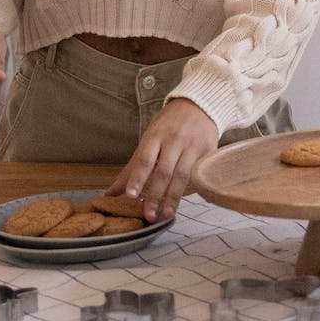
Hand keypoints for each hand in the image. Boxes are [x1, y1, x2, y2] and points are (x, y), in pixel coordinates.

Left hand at [109, 98, 218, 222]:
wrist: (200, 105)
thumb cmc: (169, 124)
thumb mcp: (149, 138)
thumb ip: (132, 167)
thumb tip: (110, 193)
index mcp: (156, 135)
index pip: (145, 159)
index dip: (137, 178)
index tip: (130, 195)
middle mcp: (175, 140)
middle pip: (163, 171)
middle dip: (155, 195)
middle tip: (148, 215)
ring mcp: (193, 146)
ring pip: (182, 176)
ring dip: (173, 198)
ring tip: (166, 215)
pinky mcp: (208, 152)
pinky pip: (197, 174)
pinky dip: (190, 190)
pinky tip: (184, 203)